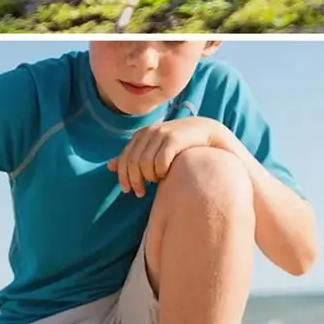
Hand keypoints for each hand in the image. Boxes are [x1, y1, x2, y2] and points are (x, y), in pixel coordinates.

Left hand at [106, 116, 234, 197]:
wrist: (214, 138)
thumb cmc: (183, 150)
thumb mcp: (157, 152)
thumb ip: (135, 158)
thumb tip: (109, 165)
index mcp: (143, 134)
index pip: (124, 158)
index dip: (124, 177)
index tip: (129, 191)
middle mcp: (152, 130)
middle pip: (133, 162)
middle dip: (135, 180)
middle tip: (142, 192)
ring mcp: (165, 132)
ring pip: (145, 163)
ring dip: (149, 177)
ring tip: (158, 181)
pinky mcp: (178, 137)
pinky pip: (160, 161)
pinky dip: (161, 171)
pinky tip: (168, 174)